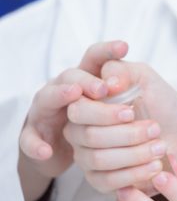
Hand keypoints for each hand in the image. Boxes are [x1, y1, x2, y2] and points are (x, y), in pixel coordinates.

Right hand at [18, 40, 127, 200]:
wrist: (83, 153)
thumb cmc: (107, 119)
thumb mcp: (122, 99)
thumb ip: (123, 83)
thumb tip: (117, 83)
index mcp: (87, 78)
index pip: (95, 58)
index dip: (107, 51)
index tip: (124, 47)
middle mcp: (63, 89)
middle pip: (71, 76)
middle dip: (87, 79)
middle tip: (105, 89)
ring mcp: (46, 111)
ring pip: (48, 98)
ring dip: (60, 95)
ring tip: (74, 94)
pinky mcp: (35, 136)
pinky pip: (29, 139)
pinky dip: (36, 144)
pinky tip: (47, 151)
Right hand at [63, 60, 176, 193]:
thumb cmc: (159, 103)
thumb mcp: (146, 79)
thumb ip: (125, 72)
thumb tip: (110, 82)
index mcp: (86, 102)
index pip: (78, 108)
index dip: (103, 112)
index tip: (131, 111)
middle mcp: (80, 129)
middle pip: (88, 136)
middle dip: (127, 134)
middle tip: (155, 128)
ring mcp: (86, 155)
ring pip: (97, 159)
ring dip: (134, 154)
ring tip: (160, 146)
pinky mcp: (98, 178)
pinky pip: (105, 181)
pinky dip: (134, 174)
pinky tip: (155, 166)